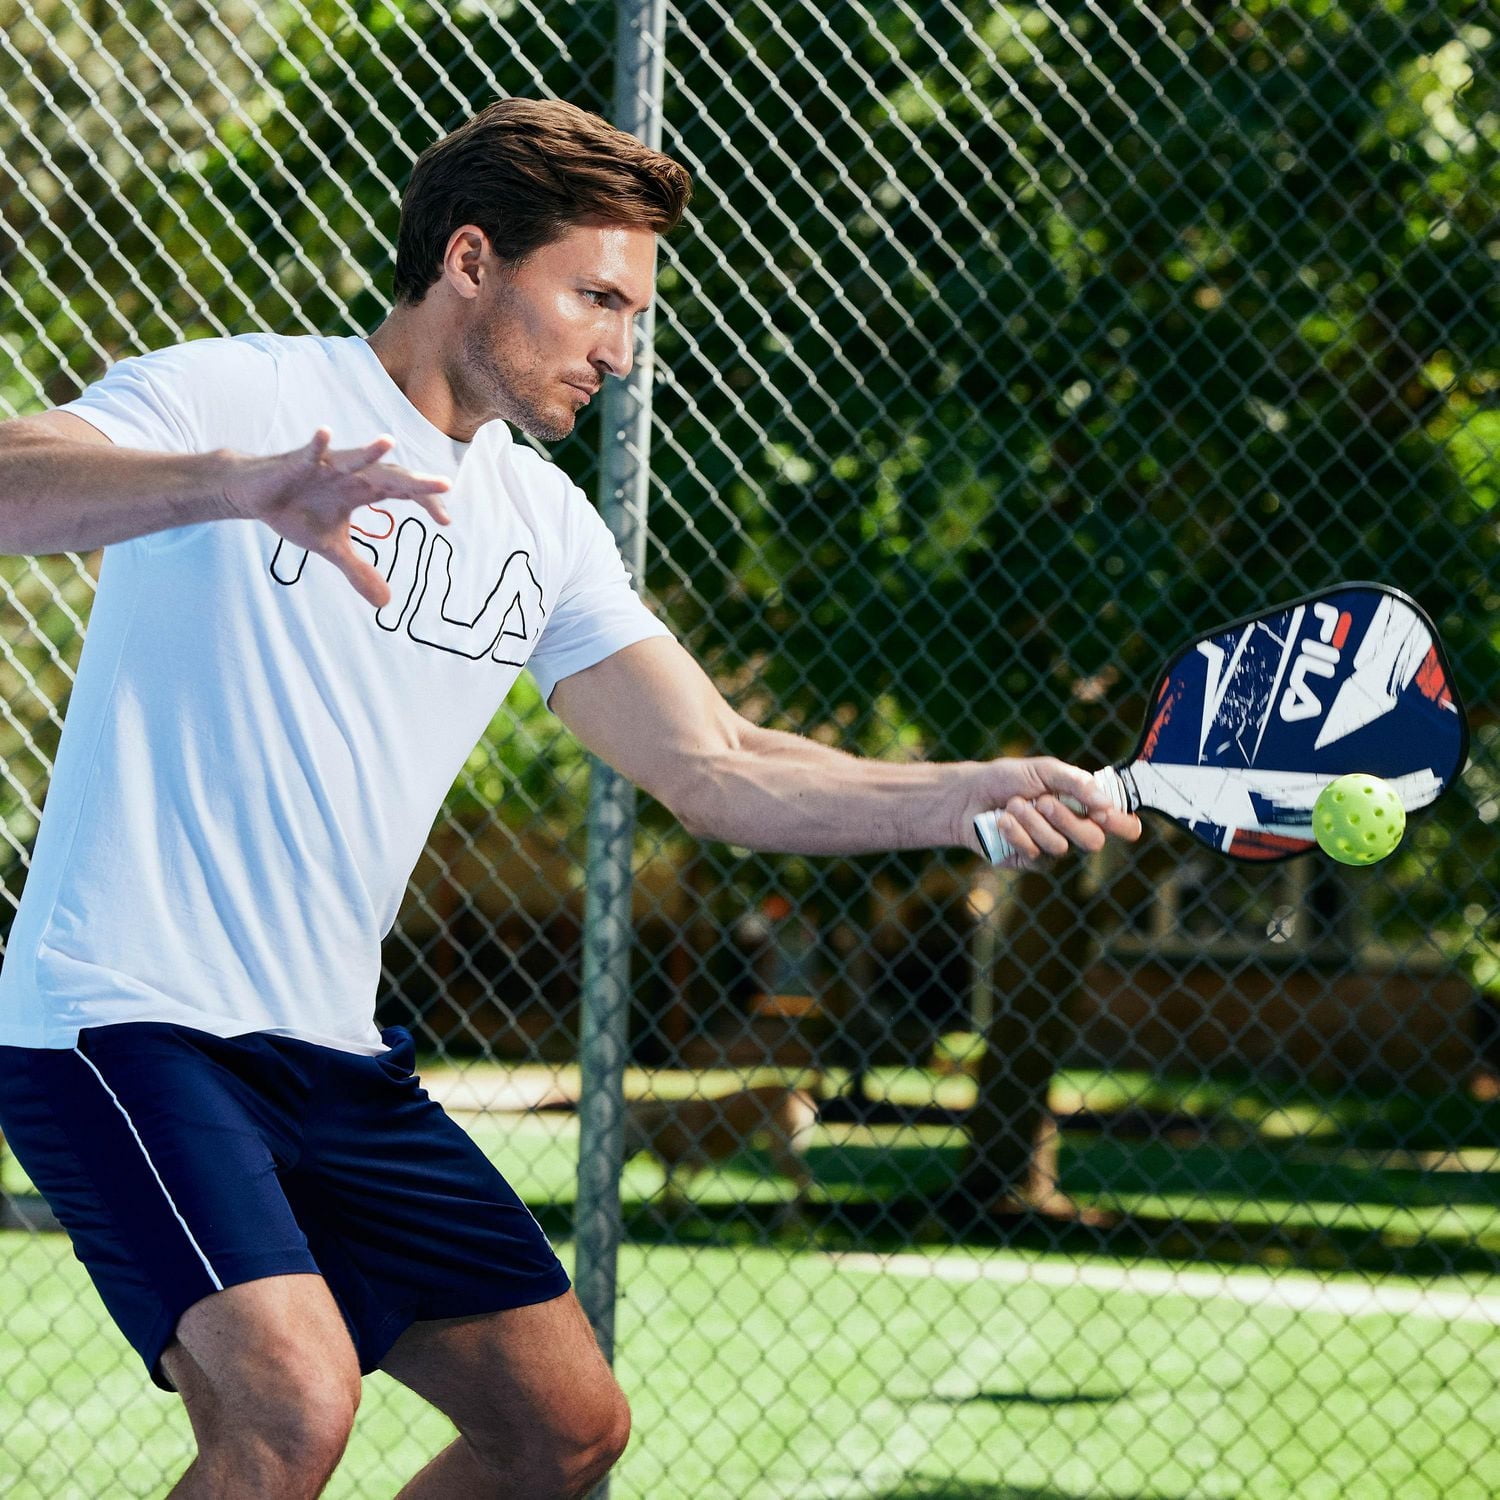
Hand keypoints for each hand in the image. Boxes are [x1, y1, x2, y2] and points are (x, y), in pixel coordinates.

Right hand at [221, 428, 451, 606]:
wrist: (254, 494)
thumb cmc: (296, 511)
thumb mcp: (331, 548)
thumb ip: (359, 570)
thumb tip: (385, 604)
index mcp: (362, 490)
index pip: (402, 493)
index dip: (425, 503)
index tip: (446, 522)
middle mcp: (350, 474)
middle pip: (389, 476)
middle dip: (415, 481)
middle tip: (445, 485)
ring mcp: (325, 466)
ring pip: (353, 458)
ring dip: (370, 451)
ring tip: (388, 441)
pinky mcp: (297, 462)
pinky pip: (308, 452)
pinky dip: (317, 444)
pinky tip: (325, 432)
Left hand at [958, 757, 1141, 867]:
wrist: (970, 795)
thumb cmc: (1010, 779)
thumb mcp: (1044, 769)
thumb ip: (1076, 782)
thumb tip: (1106, 803)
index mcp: (1088, 807)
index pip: (1124, 825)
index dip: (1121, 823)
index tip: (1102, 812)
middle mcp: (1076, 831)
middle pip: (1094, 841)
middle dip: (1066, 818)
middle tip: (1041, 800)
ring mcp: (1055, 849)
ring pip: (1061, 847)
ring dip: (1034, 822)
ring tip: (1014, 804)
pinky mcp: (1031, 862)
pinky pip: (1035, 855)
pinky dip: (1017, 834)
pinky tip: (1003, 821)